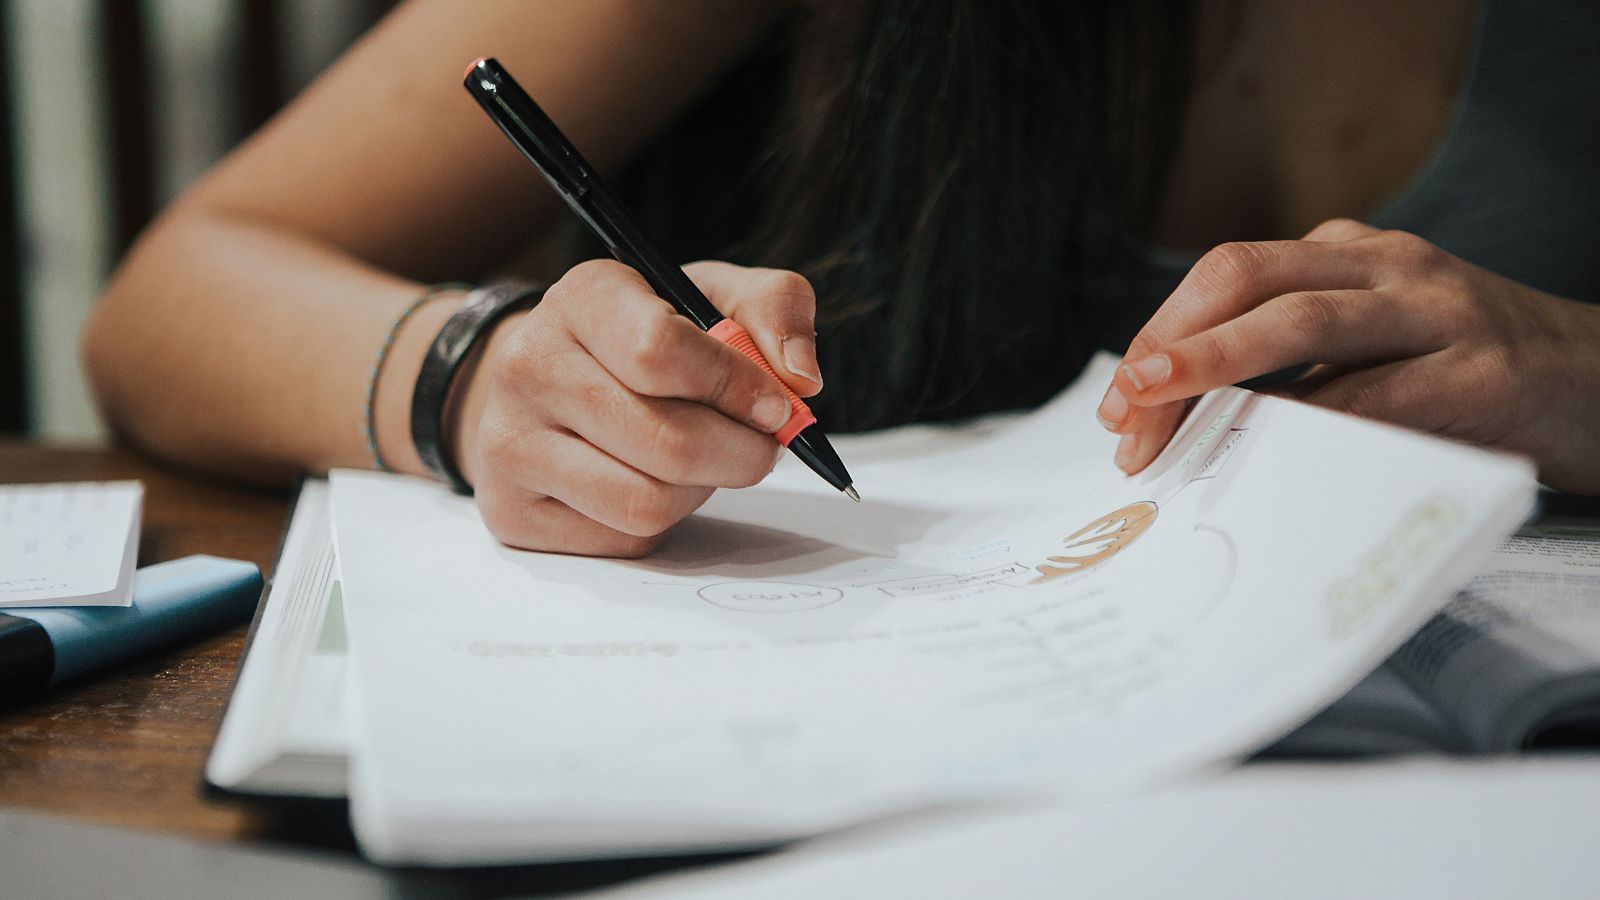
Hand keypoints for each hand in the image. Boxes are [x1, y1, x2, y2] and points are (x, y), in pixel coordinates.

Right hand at [456, 260, 821, 556]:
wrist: (548, 385)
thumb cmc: (645, 340)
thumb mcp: (712, 297)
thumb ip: (775, 309)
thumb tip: (801, 380)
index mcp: (584, 297)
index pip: (660, 350)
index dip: (736, 387)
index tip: (776, 406)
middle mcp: (531, 365)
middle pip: (666, 442)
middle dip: (739, 454)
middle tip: (758, 448)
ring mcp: (510, 442)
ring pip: (646, 502)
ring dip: (698, 491)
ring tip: (696, 461)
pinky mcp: (512, 510)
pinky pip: (622, 538)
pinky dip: (660, 521)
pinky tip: (649, 482)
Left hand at [1095, 219, 1599, 493]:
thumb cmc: (1466, 373)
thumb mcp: (1372, 346)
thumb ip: (1292, 366)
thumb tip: (1180, 423)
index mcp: (1346, 254)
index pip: (1227, 276)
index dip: (1161, 334)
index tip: (1121, 404)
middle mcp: (1384, 265)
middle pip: (1245, 279)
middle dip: (1170, 344)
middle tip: (1124, 412)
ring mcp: (1435, 310)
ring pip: (1301, 319)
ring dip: (1215, 365)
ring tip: (1158, 412)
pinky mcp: (1481, 373)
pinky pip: (1377, 395)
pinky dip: (1308, 424)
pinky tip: (1260, 455)